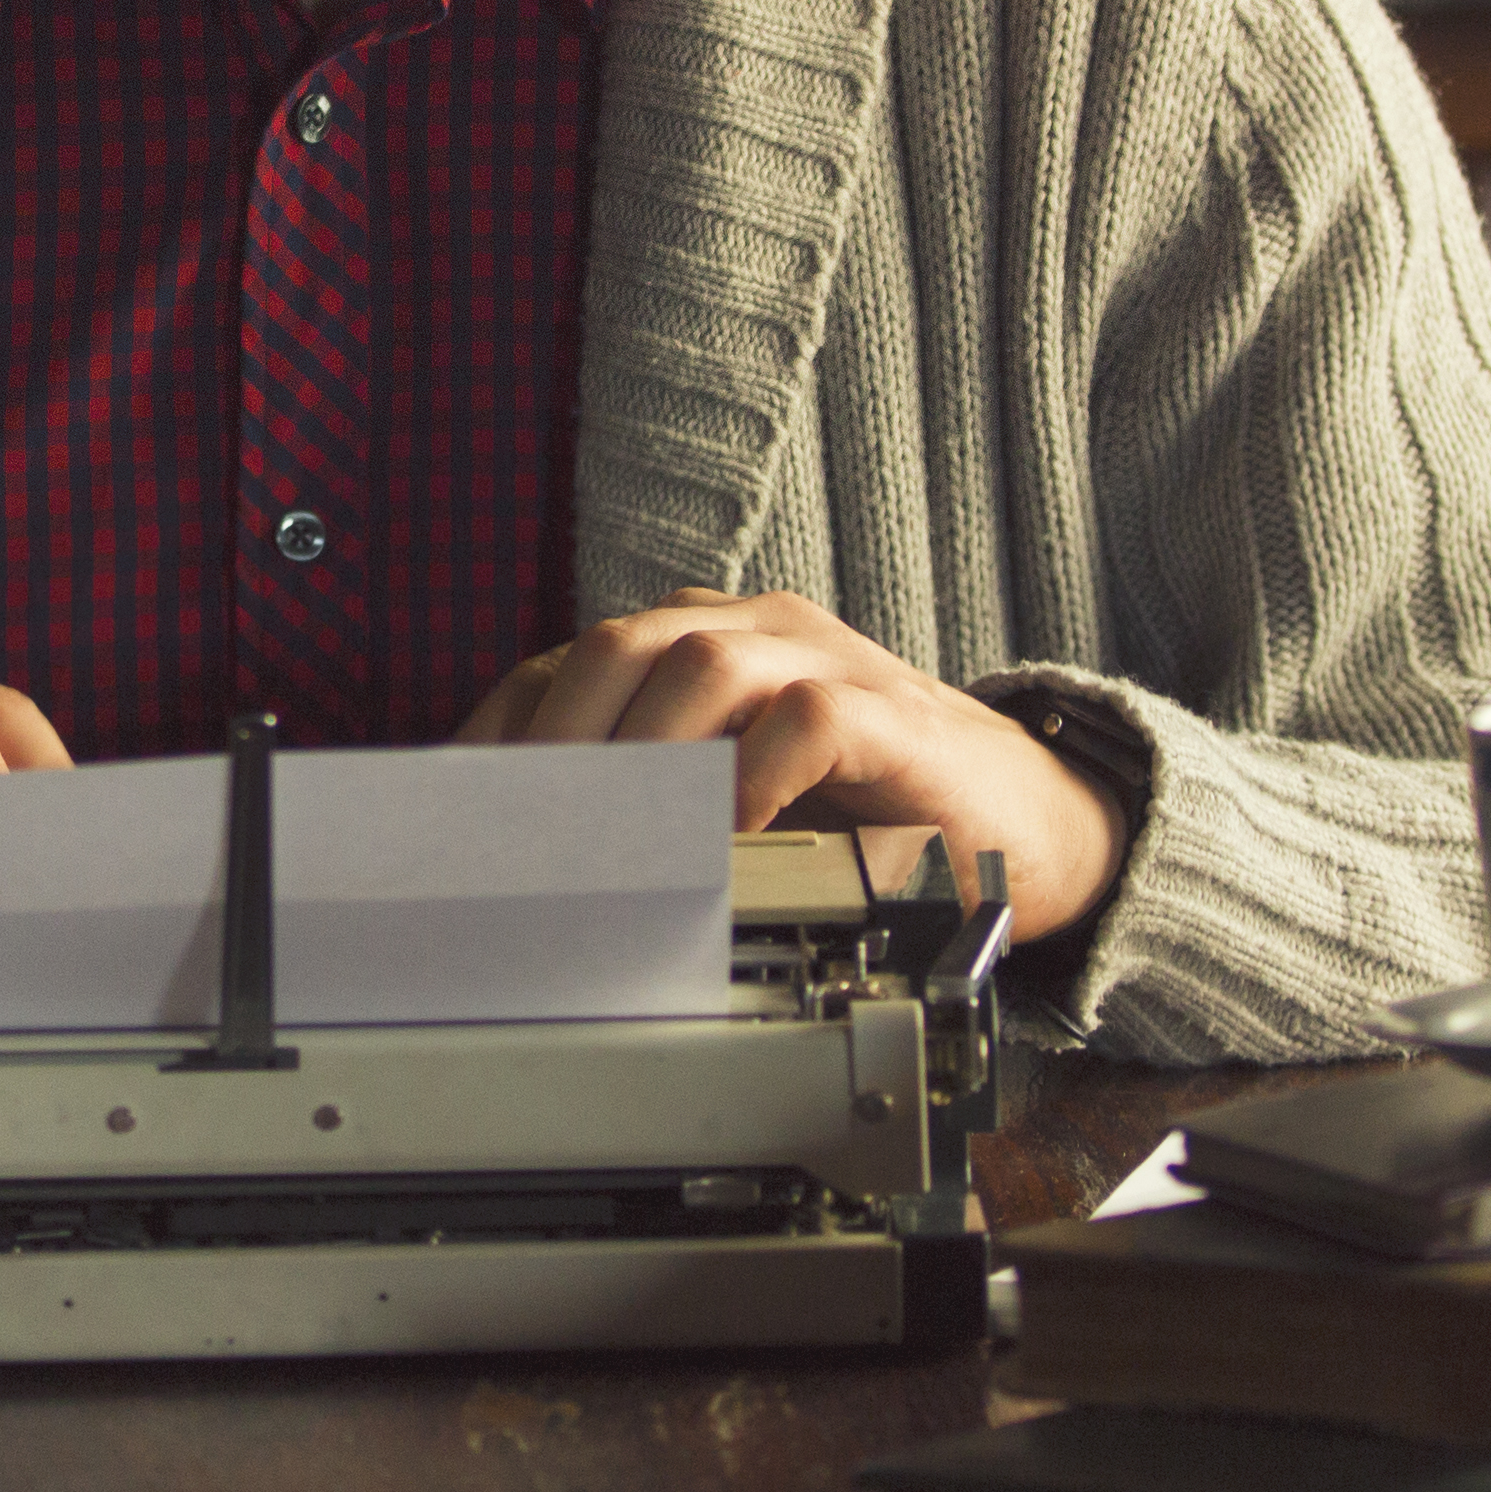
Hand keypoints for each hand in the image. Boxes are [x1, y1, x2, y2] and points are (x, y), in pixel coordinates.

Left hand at [454, 590, 1123, 942]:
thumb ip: (654, 799)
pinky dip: (751, 777)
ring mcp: (827, 662)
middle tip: (523, 834)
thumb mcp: (739, 800)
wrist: (1031, 821)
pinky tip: (727, 838)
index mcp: (705, 643)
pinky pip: (808, 717)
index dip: (507, 735)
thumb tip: (532, 859)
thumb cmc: (874, 810)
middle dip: (556, 739)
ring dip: (642, 754)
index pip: (571, 664)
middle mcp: (758, 632)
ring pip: (702, 661)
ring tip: (612, 837)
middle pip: (621, 642)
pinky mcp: (893, 716)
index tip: (458, 815)